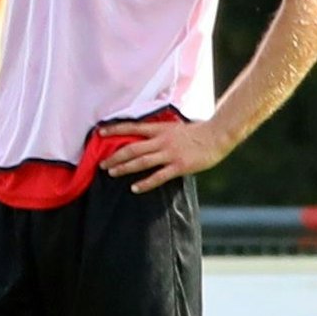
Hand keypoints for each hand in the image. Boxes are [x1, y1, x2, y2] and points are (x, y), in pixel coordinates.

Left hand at [100, 120, 230, 192]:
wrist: (217, 135)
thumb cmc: (196, 132)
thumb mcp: (173, 127)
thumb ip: (158, 132)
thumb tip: (142, 136)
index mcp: (159, 129)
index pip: (132, 128)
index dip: (115, 130)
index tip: (99, 132)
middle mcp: (161, 141)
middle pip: (132, 148)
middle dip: (115, 156)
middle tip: (102, 164)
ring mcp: (169, 154)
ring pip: (141, 162)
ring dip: (124, 168)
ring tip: (111, 173)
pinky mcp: (178, 166)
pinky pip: (158, 176)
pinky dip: (145, 183)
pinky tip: (134, 188)